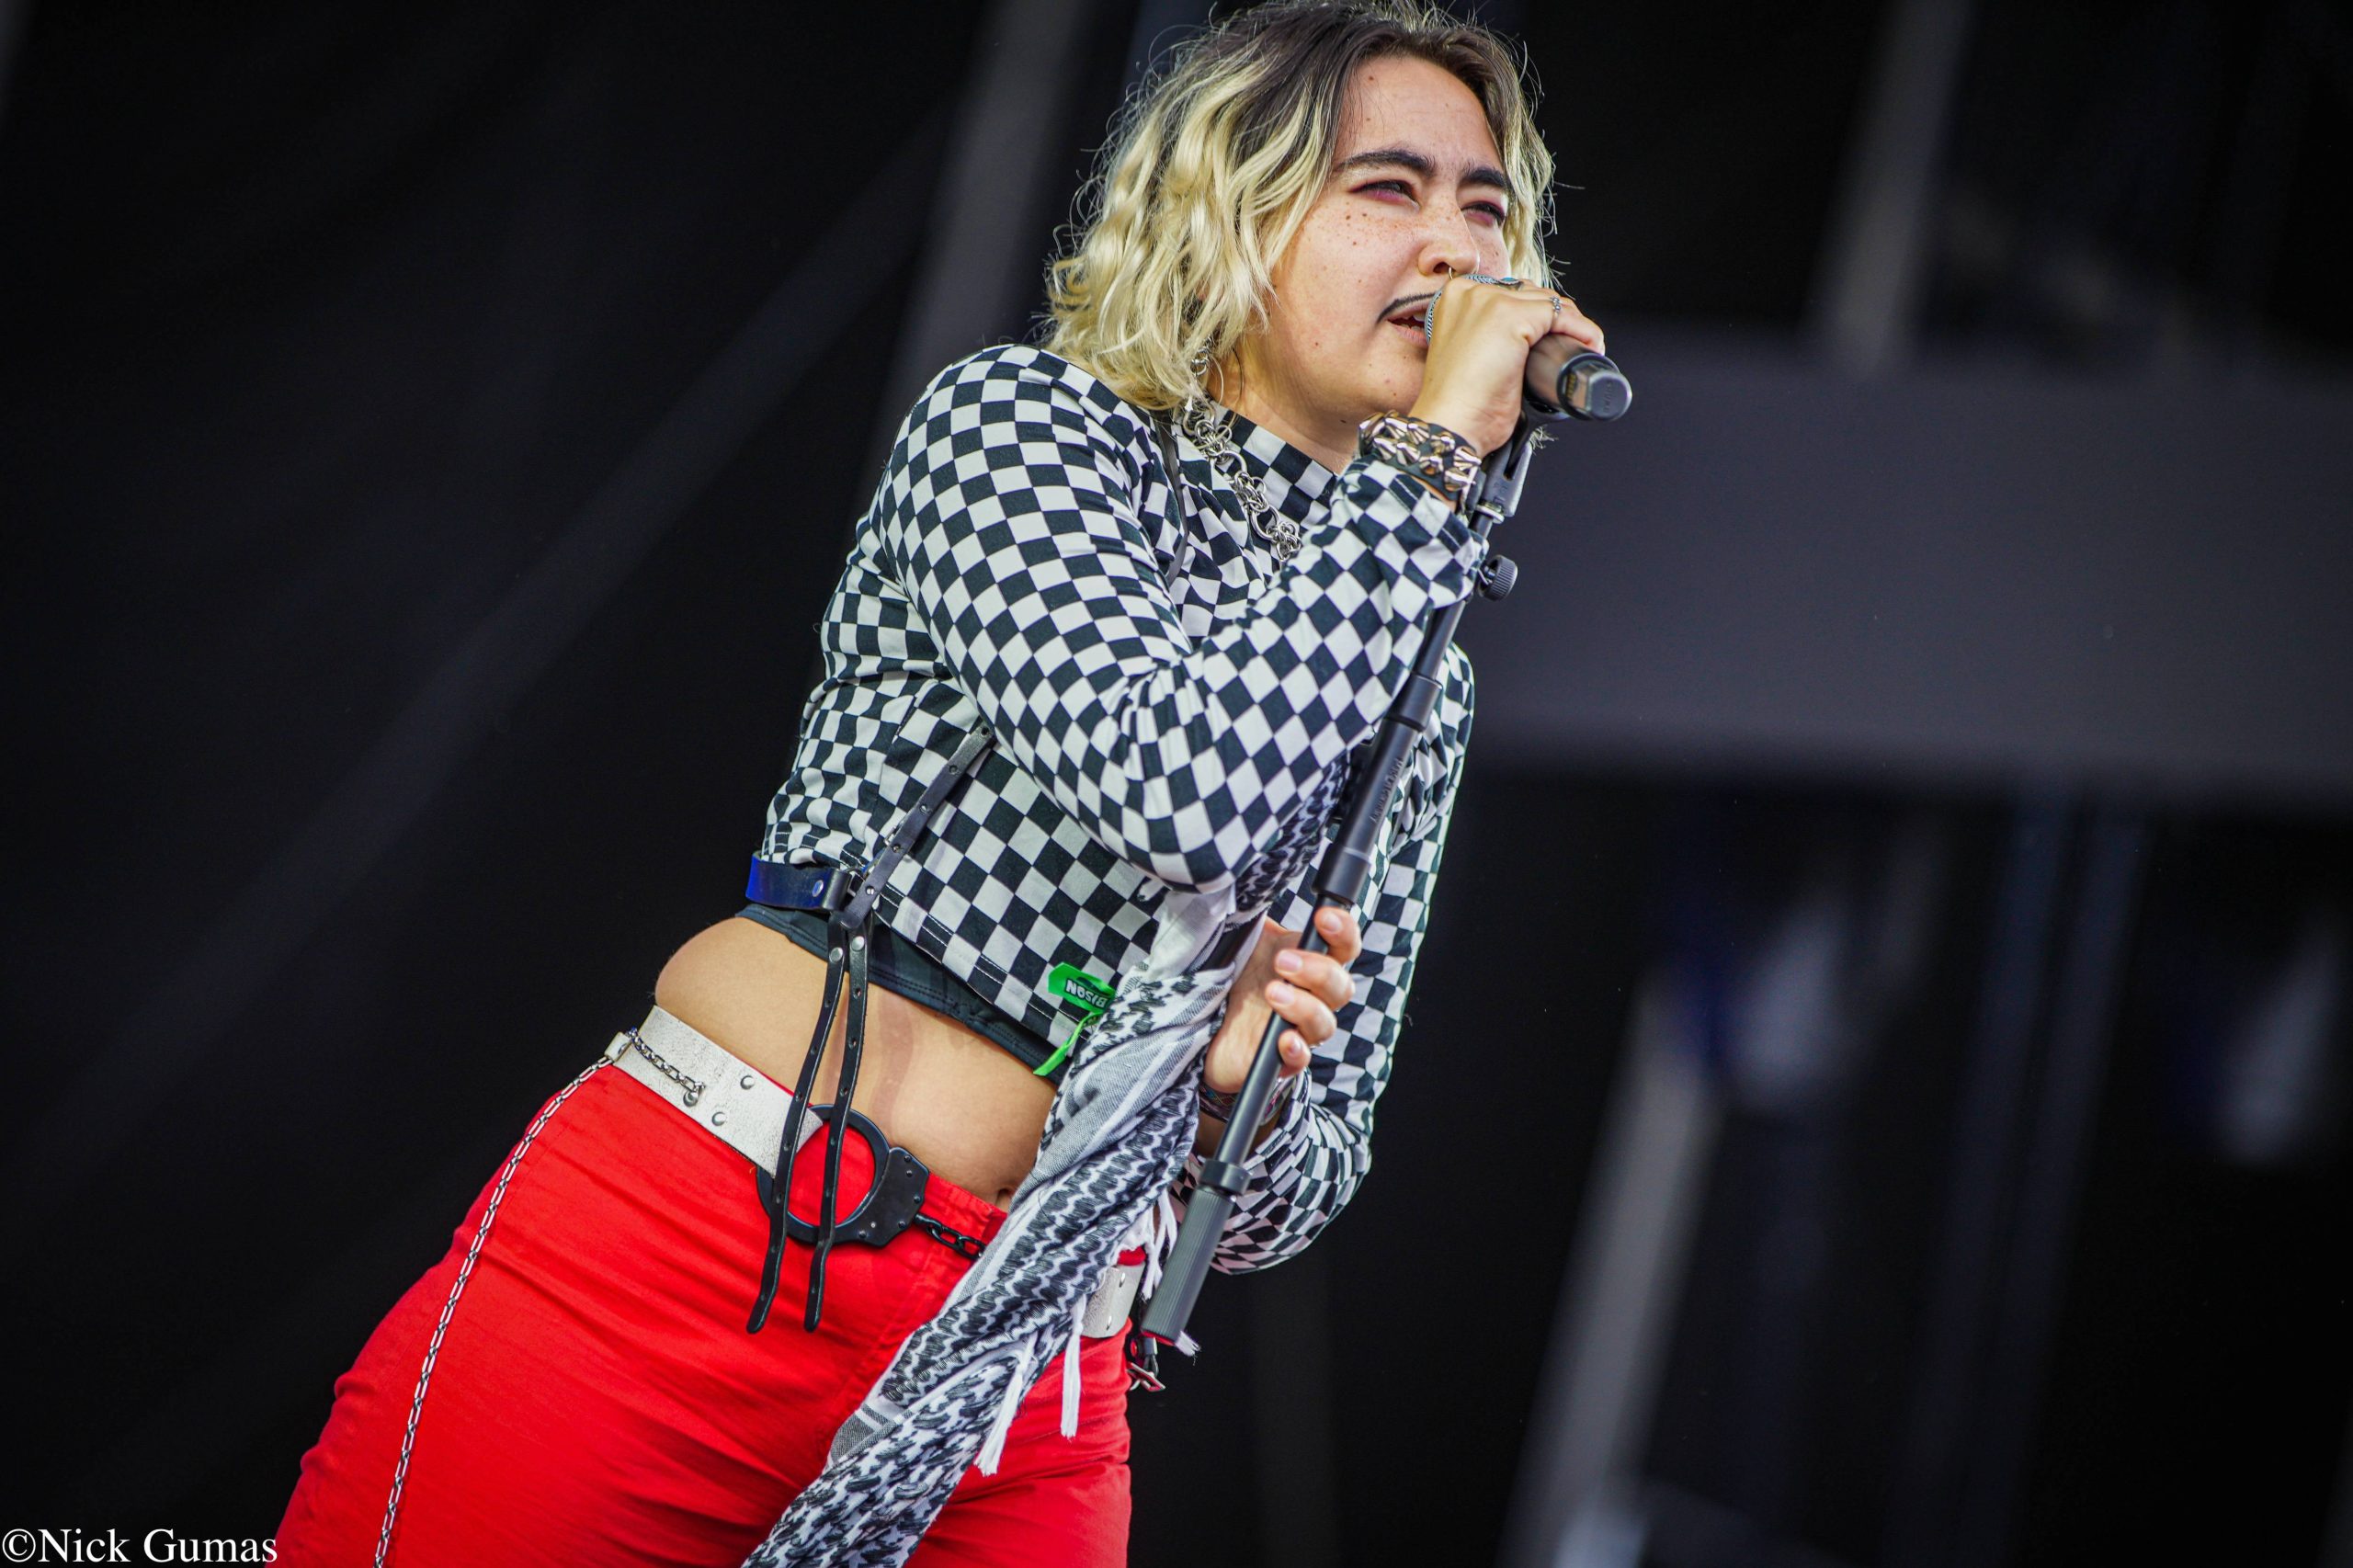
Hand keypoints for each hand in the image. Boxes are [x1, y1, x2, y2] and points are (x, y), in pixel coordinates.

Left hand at [1203, 906, 1363, 1094]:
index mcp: (1310, 962)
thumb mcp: (1246, 938)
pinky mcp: (1280, 1059)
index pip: (1344, 946)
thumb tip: (1256, 884)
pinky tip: (1283, 1040)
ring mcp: (1299, 1029)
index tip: (1323, 916)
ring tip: (1272, 993)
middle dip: (1317, 971)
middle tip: (1282, 962)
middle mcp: (1312, 997)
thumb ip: (1258, 915)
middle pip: (1341, 986)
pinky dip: (1296, 1050)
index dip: (1343, 930)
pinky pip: (1301, 1060)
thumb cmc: (1235, 974)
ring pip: (1324, 1023)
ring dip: (1303, 1007)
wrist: (1205, 1024)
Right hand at [1409, 276, 1603, 455]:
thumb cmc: (1458, 403)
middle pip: (1532, 294)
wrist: (1450, 424)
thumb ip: (1490, 336)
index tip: (1553, 339)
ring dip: (1573, 326)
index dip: (1539, 316)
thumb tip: (1527, 338)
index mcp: (1456, 298)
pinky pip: (1561, 315)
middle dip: (1557, 321)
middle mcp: (1470, 292)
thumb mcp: (1471, 357)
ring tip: (1580, 350)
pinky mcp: (1510, 315)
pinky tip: (1588, 347)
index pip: (1512, 294)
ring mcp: (1489, 301)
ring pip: (1549, 303)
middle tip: (1570, 348)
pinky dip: (1582, 331)